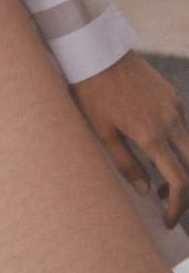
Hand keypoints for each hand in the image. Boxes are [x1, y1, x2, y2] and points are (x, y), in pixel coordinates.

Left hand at [69, 50, 188, 228]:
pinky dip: (177, 139)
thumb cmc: (92, 92)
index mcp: (151, 136)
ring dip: (182, 163)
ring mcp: (174, 106)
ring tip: (159, 172)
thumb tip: (146, 190)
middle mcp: (170, 122)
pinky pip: (182, 123)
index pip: (178, 180)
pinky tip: (157, 140)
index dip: (177, 206)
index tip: (168, 218)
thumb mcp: (101, 131)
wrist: (97, 53)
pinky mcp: (171, 93)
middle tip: (168, 198)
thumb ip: (125, 162)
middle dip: (185, 187)